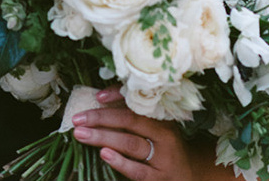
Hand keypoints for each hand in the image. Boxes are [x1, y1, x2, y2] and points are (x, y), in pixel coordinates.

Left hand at [71, 86, 193, 180]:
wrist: (190, 174)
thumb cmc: (166, 144)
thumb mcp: (158, 125)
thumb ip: (137, 114)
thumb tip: (102, 99)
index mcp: (162, 117)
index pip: (137, 102)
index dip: (117, 96)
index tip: (98, 96)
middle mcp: (164, 135)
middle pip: (129, 122)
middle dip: (101, 118)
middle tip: (78, 118)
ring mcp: (162, 158)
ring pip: (130, 144)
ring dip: (103, 138)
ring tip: (81, 134)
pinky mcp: (158, 179)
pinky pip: (137, 171)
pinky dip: (119, 162)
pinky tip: (104, 155)